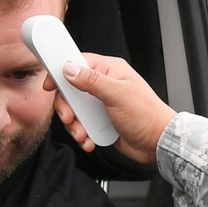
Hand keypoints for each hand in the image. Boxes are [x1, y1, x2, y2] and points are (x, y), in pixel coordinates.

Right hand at [49, 53, 176, 163]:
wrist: (157, 143)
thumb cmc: (147, 115)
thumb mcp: (117, 94)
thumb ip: (91, 80)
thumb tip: (69, 69)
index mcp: (110, 70)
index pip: (78, 63)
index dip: (61, 73)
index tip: (50, 85)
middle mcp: (104, 85)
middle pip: (71, 90)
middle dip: (67, 107)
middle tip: (69, 117)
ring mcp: (101, 104)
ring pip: (75, 110)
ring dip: (74, 125)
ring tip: (83, 134)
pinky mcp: (101, 121)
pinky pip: (82, 125)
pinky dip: (82, 134)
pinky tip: (90, 140)